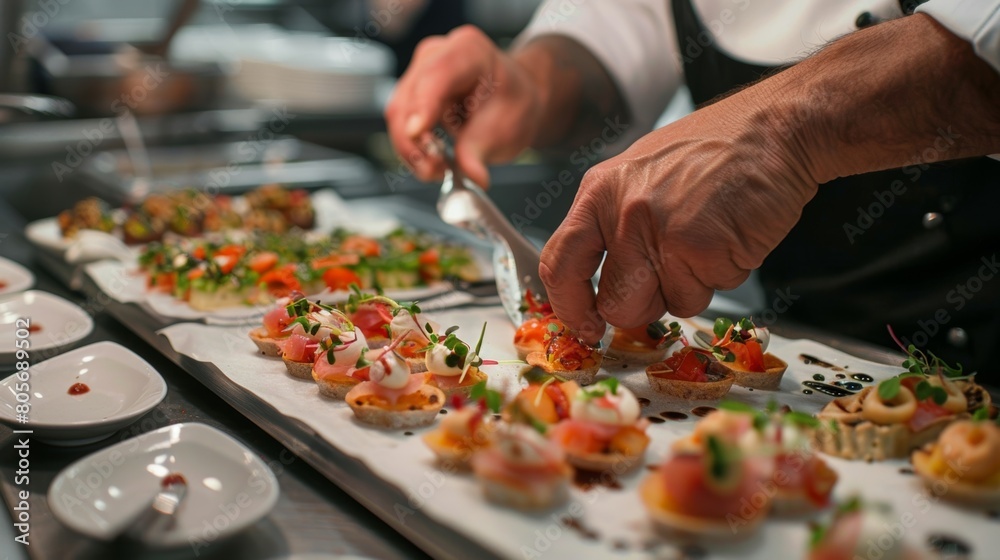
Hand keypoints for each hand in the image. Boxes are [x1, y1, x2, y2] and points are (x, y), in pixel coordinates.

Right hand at [385, 25, 541, 187]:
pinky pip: (400, 126)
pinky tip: (432, 163)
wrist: (511, 102)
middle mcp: (436, 56)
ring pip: (399, 115)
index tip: (417, 133)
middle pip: (409, 99)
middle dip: (416, 142)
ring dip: (412, 150)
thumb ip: (482, 150)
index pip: (437, 75)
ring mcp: (419, 75)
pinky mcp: (411, 96)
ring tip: (439, 170)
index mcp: (468, 51)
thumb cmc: (512, 103)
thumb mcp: (508, 126)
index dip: (424, 104)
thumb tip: (472, 176)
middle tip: (436, 170)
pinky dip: (413, 150)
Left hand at [538, 84, 818, 343]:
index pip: (559, 265)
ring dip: (693, 286)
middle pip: (615, 304)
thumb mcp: (640, 174)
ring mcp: (659, 233)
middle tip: (675, 275)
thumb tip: (602, 286)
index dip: (569, 306)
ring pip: (668, 305)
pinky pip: (707, 294)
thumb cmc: (715, 151)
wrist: (775, 127)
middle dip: (645, 306)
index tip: (585, 325)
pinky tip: (731, 235)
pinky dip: (724, 275)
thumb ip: (614, 224)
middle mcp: (621, 214)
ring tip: (710, 238)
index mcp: (598, 193)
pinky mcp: (701, 250)